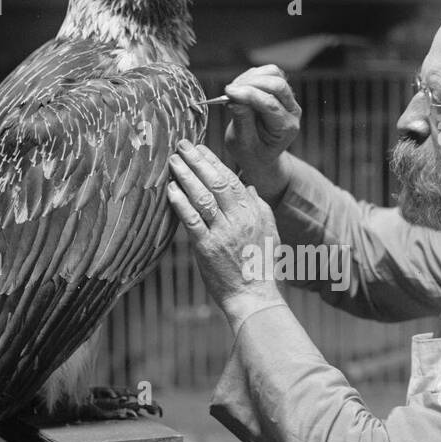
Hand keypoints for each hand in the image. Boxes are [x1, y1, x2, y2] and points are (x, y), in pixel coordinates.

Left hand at [166, 139, 285, 330]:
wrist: (254, 296)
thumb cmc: (261, 266)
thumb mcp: (269, 232)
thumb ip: (260, 207)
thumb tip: (249, 186)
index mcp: (253, 212)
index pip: (232, 179)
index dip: (214, 161)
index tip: (200, 148)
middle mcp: (238, 219)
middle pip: (216, 182)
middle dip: (197, 161)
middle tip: (182, 145)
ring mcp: (222, 233)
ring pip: (202, 197)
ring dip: (186, 177)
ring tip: (173, 162)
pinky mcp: (207, 248)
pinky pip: (191, 221)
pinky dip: (180, 204)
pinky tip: (170, 191)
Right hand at [222, 65, 300, 202]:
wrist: (259, 155)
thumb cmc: (251, 152)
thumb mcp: (242, 143)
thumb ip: (242, 121)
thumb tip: (234, 99)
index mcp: (286, 128)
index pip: (270, 104)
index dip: (248, 95)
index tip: (228, 92)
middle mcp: (291, 111)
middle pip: (278, 84)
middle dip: (251, 83)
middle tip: (229, 91)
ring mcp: (287, 98)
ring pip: (274, 74)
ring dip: (251, 78)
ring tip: (233, 91)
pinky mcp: (279, 89)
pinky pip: (268, 72)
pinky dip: (251, 76)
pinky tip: (239, 88)